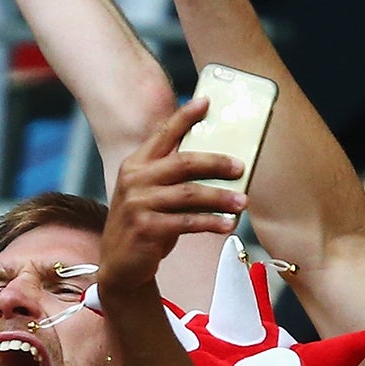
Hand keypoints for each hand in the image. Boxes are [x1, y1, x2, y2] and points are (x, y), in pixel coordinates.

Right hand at [99, 98, 245, 292]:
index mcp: (135, 164)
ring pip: (189, 194)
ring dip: (221, 197)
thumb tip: (220, 162)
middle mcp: (134, 180)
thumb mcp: (150, 194)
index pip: (163, 134)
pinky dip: (211, 222)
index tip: (206, 101)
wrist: (121, 265)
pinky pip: (187, 221)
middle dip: (216, 162)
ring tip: (243, 202)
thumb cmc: (145, 225)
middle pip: (183, 162)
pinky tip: (228, 224)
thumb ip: (171, 176)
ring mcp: (138, 204)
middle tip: (241, 166)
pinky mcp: (146, 228)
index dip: (185, 116)